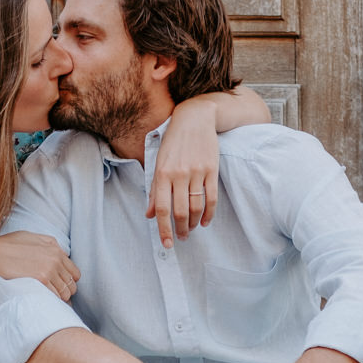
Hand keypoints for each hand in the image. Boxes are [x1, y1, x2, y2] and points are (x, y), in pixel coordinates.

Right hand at [0, 232, 79, 299]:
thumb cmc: (6, 245)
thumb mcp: (31, 237)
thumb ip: (49, 244)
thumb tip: (62, 253)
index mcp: (55, 249)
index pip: (75, 273)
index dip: (67, 282)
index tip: (59, 287)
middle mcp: (55, 259)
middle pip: (72, 285)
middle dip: (64, 292)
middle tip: (52, 296)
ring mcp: (49, 270)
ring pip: (66, 293)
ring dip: (59, 299)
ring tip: (47, 300)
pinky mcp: (41, 280)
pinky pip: (56, 297)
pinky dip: (52, 302)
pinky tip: (43, 301)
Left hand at [146, 96, 218, 245]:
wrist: (194, 118)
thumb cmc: (173, 142)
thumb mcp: (158, 163)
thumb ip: (154, 190)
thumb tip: (149, 215)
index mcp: (162, 173)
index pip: (162, 209)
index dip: (164, 229)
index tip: (167, 244)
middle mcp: (179, 174)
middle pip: (180, 212)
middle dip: (180, 230)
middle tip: (181, 238)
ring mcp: (197, 172)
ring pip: (196, 207)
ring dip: (194, 224)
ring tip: (191, 229)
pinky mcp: (212, 169)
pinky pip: (211, 198)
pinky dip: (209, 214)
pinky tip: (206, 221)